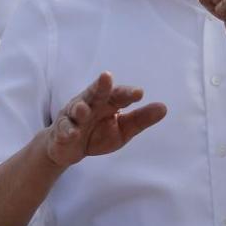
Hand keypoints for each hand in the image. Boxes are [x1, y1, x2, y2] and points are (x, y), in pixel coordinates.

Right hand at [44, 72, 166, 167]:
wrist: (68, 148)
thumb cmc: (98, 133)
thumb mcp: (123, 129)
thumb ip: (140, 119)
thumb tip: (164, 108)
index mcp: (108, 102)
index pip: (119, 94)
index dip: (128, 93)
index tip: (139, 93)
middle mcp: (90, 103)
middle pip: (95, 92)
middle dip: (100, 85)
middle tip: (106, 77)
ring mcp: (73, 116)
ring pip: (76, 109)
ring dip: (80, 108)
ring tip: (83, 110)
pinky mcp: (61, 130)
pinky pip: (64, 129)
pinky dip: (67, 130)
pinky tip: (72, 133)